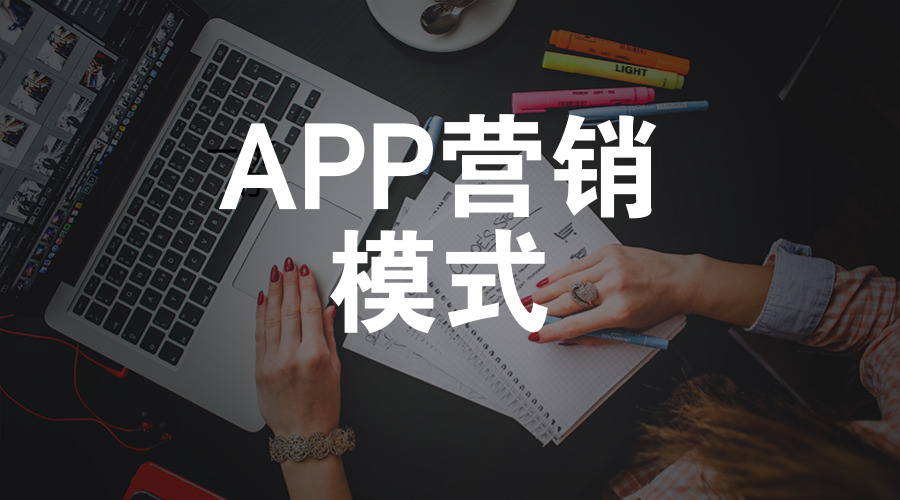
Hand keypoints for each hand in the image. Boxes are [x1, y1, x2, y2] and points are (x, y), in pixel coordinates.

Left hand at [255, 257, 339, 435]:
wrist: (303, 435)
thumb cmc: (323, 406)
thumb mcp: (335, 368)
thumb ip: (328, 334)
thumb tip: (327, 308)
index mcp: (315, 355)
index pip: (309, 310)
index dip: (307, 287)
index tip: (305, 271)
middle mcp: (292, 356)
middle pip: (289, 310)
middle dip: (289, 283)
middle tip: (288, 265)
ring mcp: (273, 362)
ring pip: (271, 318)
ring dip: (273, 292)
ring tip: (275, 274)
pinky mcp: (259, 368)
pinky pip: (259, 334)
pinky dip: (260, 314)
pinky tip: (262, 299)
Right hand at [530, 244, 699, 344]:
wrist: (680, 279)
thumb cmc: (657, 307)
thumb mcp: (630, 330)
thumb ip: (595, 335)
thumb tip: (564, 337)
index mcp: (621, 312)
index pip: (576, 325)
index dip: (551, 331)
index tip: (536, 335)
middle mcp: (614, 287)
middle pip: (567, 302)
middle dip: (542, 312)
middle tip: (524, 317)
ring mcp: (611, 266)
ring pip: (567, 282)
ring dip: (544, 293)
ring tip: (527, 301)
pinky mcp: (610, 252)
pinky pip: (577, 265)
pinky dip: (559, 275)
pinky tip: (545, 283)